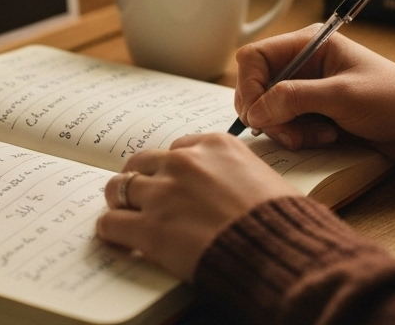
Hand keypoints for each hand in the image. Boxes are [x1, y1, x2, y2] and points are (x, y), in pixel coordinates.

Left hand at [95, 133, 298, 280]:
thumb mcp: (266, 177)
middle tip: (143, 198)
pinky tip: (117, 236)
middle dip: (141, 180)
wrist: (278, 249)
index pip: (177, 149)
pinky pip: (110, 223)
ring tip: (123, 214)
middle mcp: (184, 162)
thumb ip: (239, 172)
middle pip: (141, 162)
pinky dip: (111, 229)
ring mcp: (163, 194)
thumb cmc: (283, 219)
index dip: (173, 170)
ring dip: (120, 201)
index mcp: (214, 145)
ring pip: (118, 187)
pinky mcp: (149, 228)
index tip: (173, 183)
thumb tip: (234, 186)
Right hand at [235, 25, 394, 161]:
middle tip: (291, 134)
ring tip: (319, 136)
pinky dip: (298, 137)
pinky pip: (285, 127)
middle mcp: (302, 64)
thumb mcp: (342, 96)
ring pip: (268, 111)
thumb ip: (295, 99)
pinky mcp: (311, 114)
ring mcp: (305, 90)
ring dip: (286, 129)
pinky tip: (326, 137)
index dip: (249, 86)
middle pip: (256, 87)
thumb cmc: (391, 99)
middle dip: (268, 114)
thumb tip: (255, 111)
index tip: (258, 114)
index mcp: (308, 44)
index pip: (254, 57)